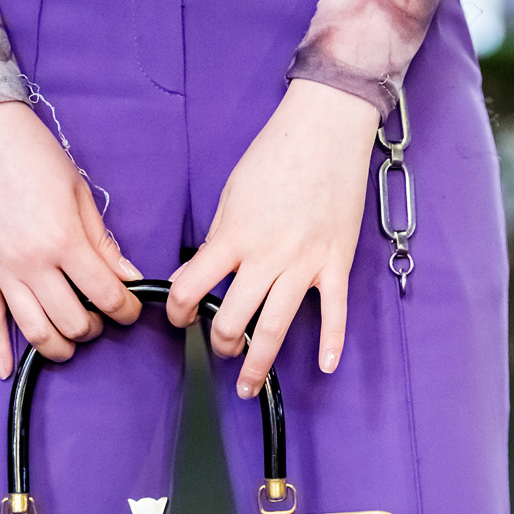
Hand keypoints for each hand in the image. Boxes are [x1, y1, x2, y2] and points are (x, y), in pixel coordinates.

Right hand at [0, 101, 142, 376]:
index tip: (131, 308)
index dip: (125, 309)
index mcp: (63, 241)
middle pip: (71, 322)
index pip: (105, 295)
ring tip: (72, 339)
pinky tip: (6, 369)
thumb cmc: (31, 153)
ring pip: (33, 331)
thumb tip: (128, 277)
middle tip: (101, 319)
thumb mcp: (78, 192)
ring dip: (58, 346)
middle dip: (93, 328)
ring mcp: (0, 270)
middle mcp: (30, 263)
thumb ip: (102, 242)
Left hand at [166, 79, 378, 395]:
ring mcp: (304, 263)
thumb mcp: (231, 194)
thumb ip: (217, 239)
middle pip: (232, 319)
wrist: (326, 129)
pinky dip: (330, 342)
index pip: (191, 288)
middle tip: (219, 350)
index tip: (179, 318)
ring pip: (275, 327)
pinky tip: (324, 366)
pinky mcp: (336, 263)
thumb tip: (197, 274)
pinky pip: (333, 311)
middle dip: (219, 343)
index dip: (177, 310)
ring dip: (258, 363)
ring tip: (248, 384)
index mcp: (233, 237)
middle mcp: (266, 256)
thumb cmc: (276, 156)